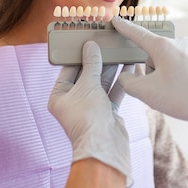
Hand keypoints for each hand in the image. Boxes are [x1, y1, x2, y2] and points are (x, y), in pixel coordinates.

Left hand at [48, 40, 132, 185]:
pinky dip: (120, 80)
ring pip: (101, 82)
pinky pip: (113, 91)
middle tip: (106, 43)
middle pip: (86, 75)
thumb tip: (90, 46)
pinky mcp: (107, 111)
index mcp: (59, 96)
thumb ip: (91, 64)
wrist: (105, 146)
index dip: (78, 55)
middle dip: (97, 60)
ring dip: (111, 68)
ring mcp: (91, 107)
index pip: (68, 70)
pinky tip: (128, 66)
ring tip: (119, 51)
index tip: (87, 41)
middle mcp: (74, 102)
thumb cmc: (88, 118)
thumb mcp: (88, 85)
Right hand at [112, 16, 187, 150]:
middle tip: (162, 92)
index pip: (138, 34)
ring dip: (170, 78)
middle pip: (155, 56)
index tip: (116, 19)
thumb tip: (128, 77)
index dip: (125, 28)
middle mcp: (181, 43)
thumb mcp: (147, 93)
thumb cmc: (186, 97)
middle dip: (153, 73)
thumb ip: (128, 83)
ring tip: (180, 96)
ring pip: (172, 63)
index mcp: (163, 46)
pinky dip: (186, 81)